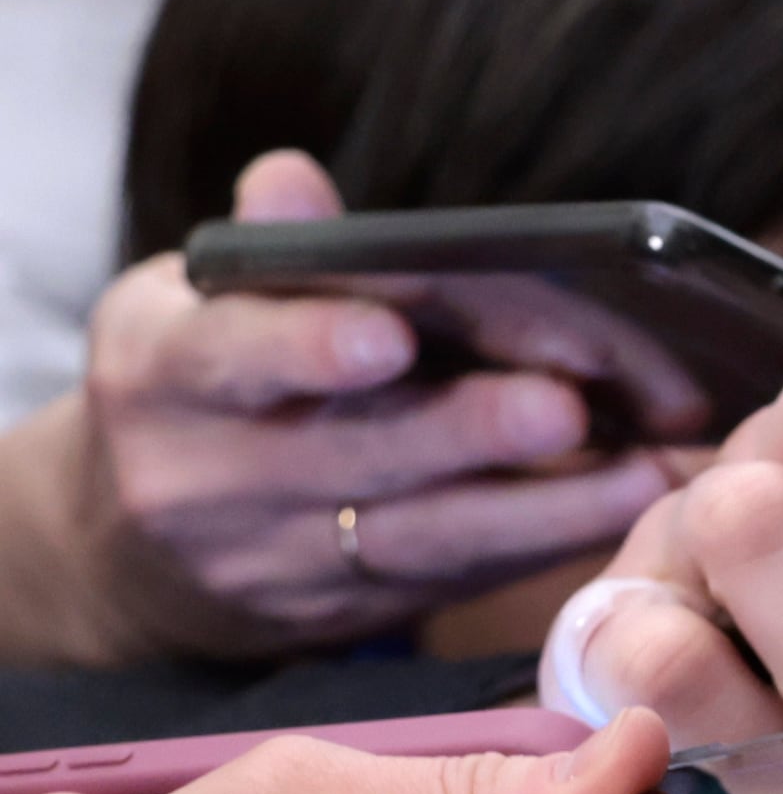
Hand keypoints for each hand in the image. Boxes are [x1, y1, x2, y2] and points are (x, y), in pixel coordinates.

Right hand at [0, 149, 681, 666]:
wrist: (126, 548)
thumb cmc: (207, 381)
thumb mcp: (197, 304)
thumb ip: (265, 249)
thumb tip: (292, 180)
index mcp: (159, 373)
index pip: (229, 356)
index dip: (307, 347)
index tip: (388, 337)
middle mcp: (205, 477)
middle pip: (353, 453)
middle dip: (466, 429)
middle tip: (564, 403)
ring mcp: (277, 560)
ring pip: (424, 534)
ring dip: (547, 504)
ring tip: (644, 467)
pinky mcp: (349, 613)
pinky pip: (461, 578)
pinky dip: (552, 541)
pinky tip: (633, 501)